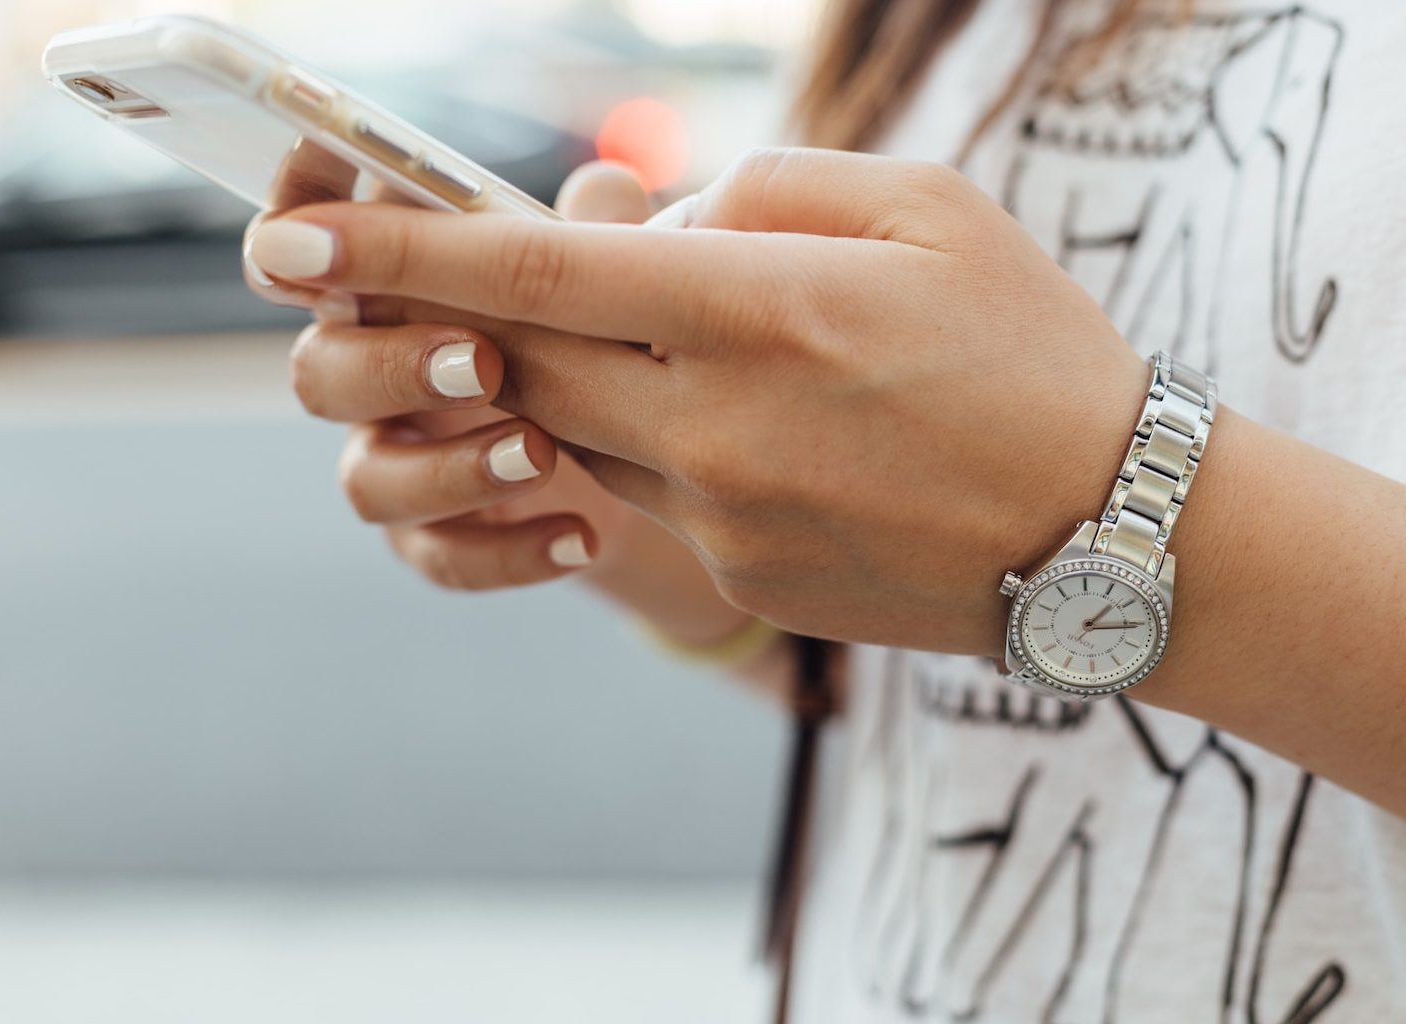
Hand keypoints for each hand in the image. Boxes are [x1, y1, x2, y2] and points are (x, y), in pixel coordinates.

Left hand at [243, 148, 1150, 651]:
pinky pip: (652, 493)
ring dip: (582, 374)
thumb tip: (647, 217)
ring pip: (579, 429)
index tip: (291, 241)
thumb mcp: (928, 209)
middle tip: (447, 277)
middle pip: (525, 359)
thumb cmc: (1034, 349)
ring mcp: (724, 516)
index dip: (402, 250)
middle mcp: (721, 423)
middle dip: (467, 314)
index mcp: (765, 309)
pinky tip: (766, 426)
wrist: (1113, 535)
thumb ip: (766, 189)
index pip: (538, 272)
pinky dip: (663, 440)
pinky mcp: (741, 574)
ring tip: (689, 340)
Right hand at [255, 162, 665, 591]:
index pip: (308, 247)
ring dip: (449, 468)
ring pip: (367, 480)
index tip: (316, 223)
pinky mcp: (435, 537)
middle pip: (319, 371)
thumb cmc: (598, 333)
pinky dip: (510, 551)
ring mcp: (397, 460)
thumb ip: (595, 231)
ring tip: (542, 454)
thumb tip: (607, 187)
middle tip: (483, 362)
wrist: (647, 463)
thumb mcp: (607, 276)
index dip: (295, 227)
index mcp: (390, 286)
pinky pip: (441, 558)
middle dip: (392, 365)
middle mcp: (372, 371)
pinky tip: (583, 537)